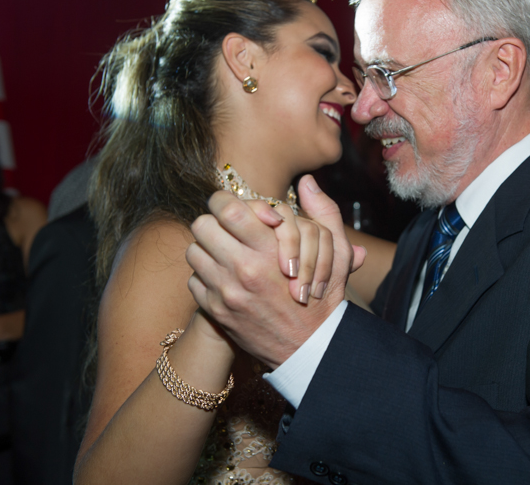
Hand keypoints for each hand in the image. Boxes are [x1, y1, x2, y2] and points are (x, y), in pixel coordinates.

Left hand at [186, 175, 364, 367]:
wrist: (310, 348)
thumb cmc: (323, 297)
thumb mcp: (335, 252)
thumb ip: (324, 212)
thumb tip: (306, 182)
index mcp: (269, 250)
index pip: (227, 208)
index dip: (226, 201)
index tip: (235, 208)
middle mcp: (243, 269)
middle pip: (202, 225)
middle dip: (214, 223)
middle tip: (227, 229)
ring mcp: (226, 292)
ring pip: (193, 251)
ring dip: (207, 249)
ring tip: (224, 252)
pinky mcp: (216, 311)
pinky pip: (194, 280)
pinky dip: (205, 276)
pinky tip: (224, 278)